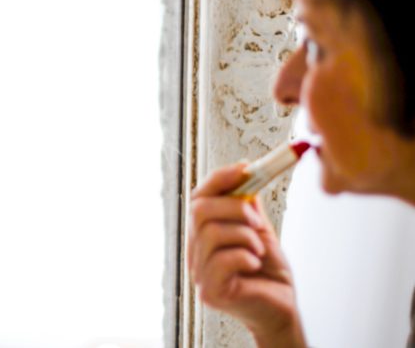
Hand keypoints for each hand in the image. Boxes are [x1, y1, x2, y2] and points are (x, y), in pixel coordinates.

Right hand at [187, 163, 306, 347]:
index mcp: (202, 234)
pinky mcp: (210, 292)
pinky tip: (255, 265)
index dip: (220, 179)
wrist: (282, 308)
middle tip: (258, 220)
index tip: (245, 168)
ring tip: (259, 248)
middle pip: (200, 210)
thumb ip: (247, 206)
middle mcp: (195, 251)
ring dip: (244, 235)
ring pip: (211, 233)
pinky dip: (245, 256)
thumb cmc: (269, 272)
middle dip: (234, 207)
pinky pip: (222, 261)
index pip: (198, 198)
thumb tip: (245, 172)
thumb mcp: (259, 230)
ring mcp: (199, 273)